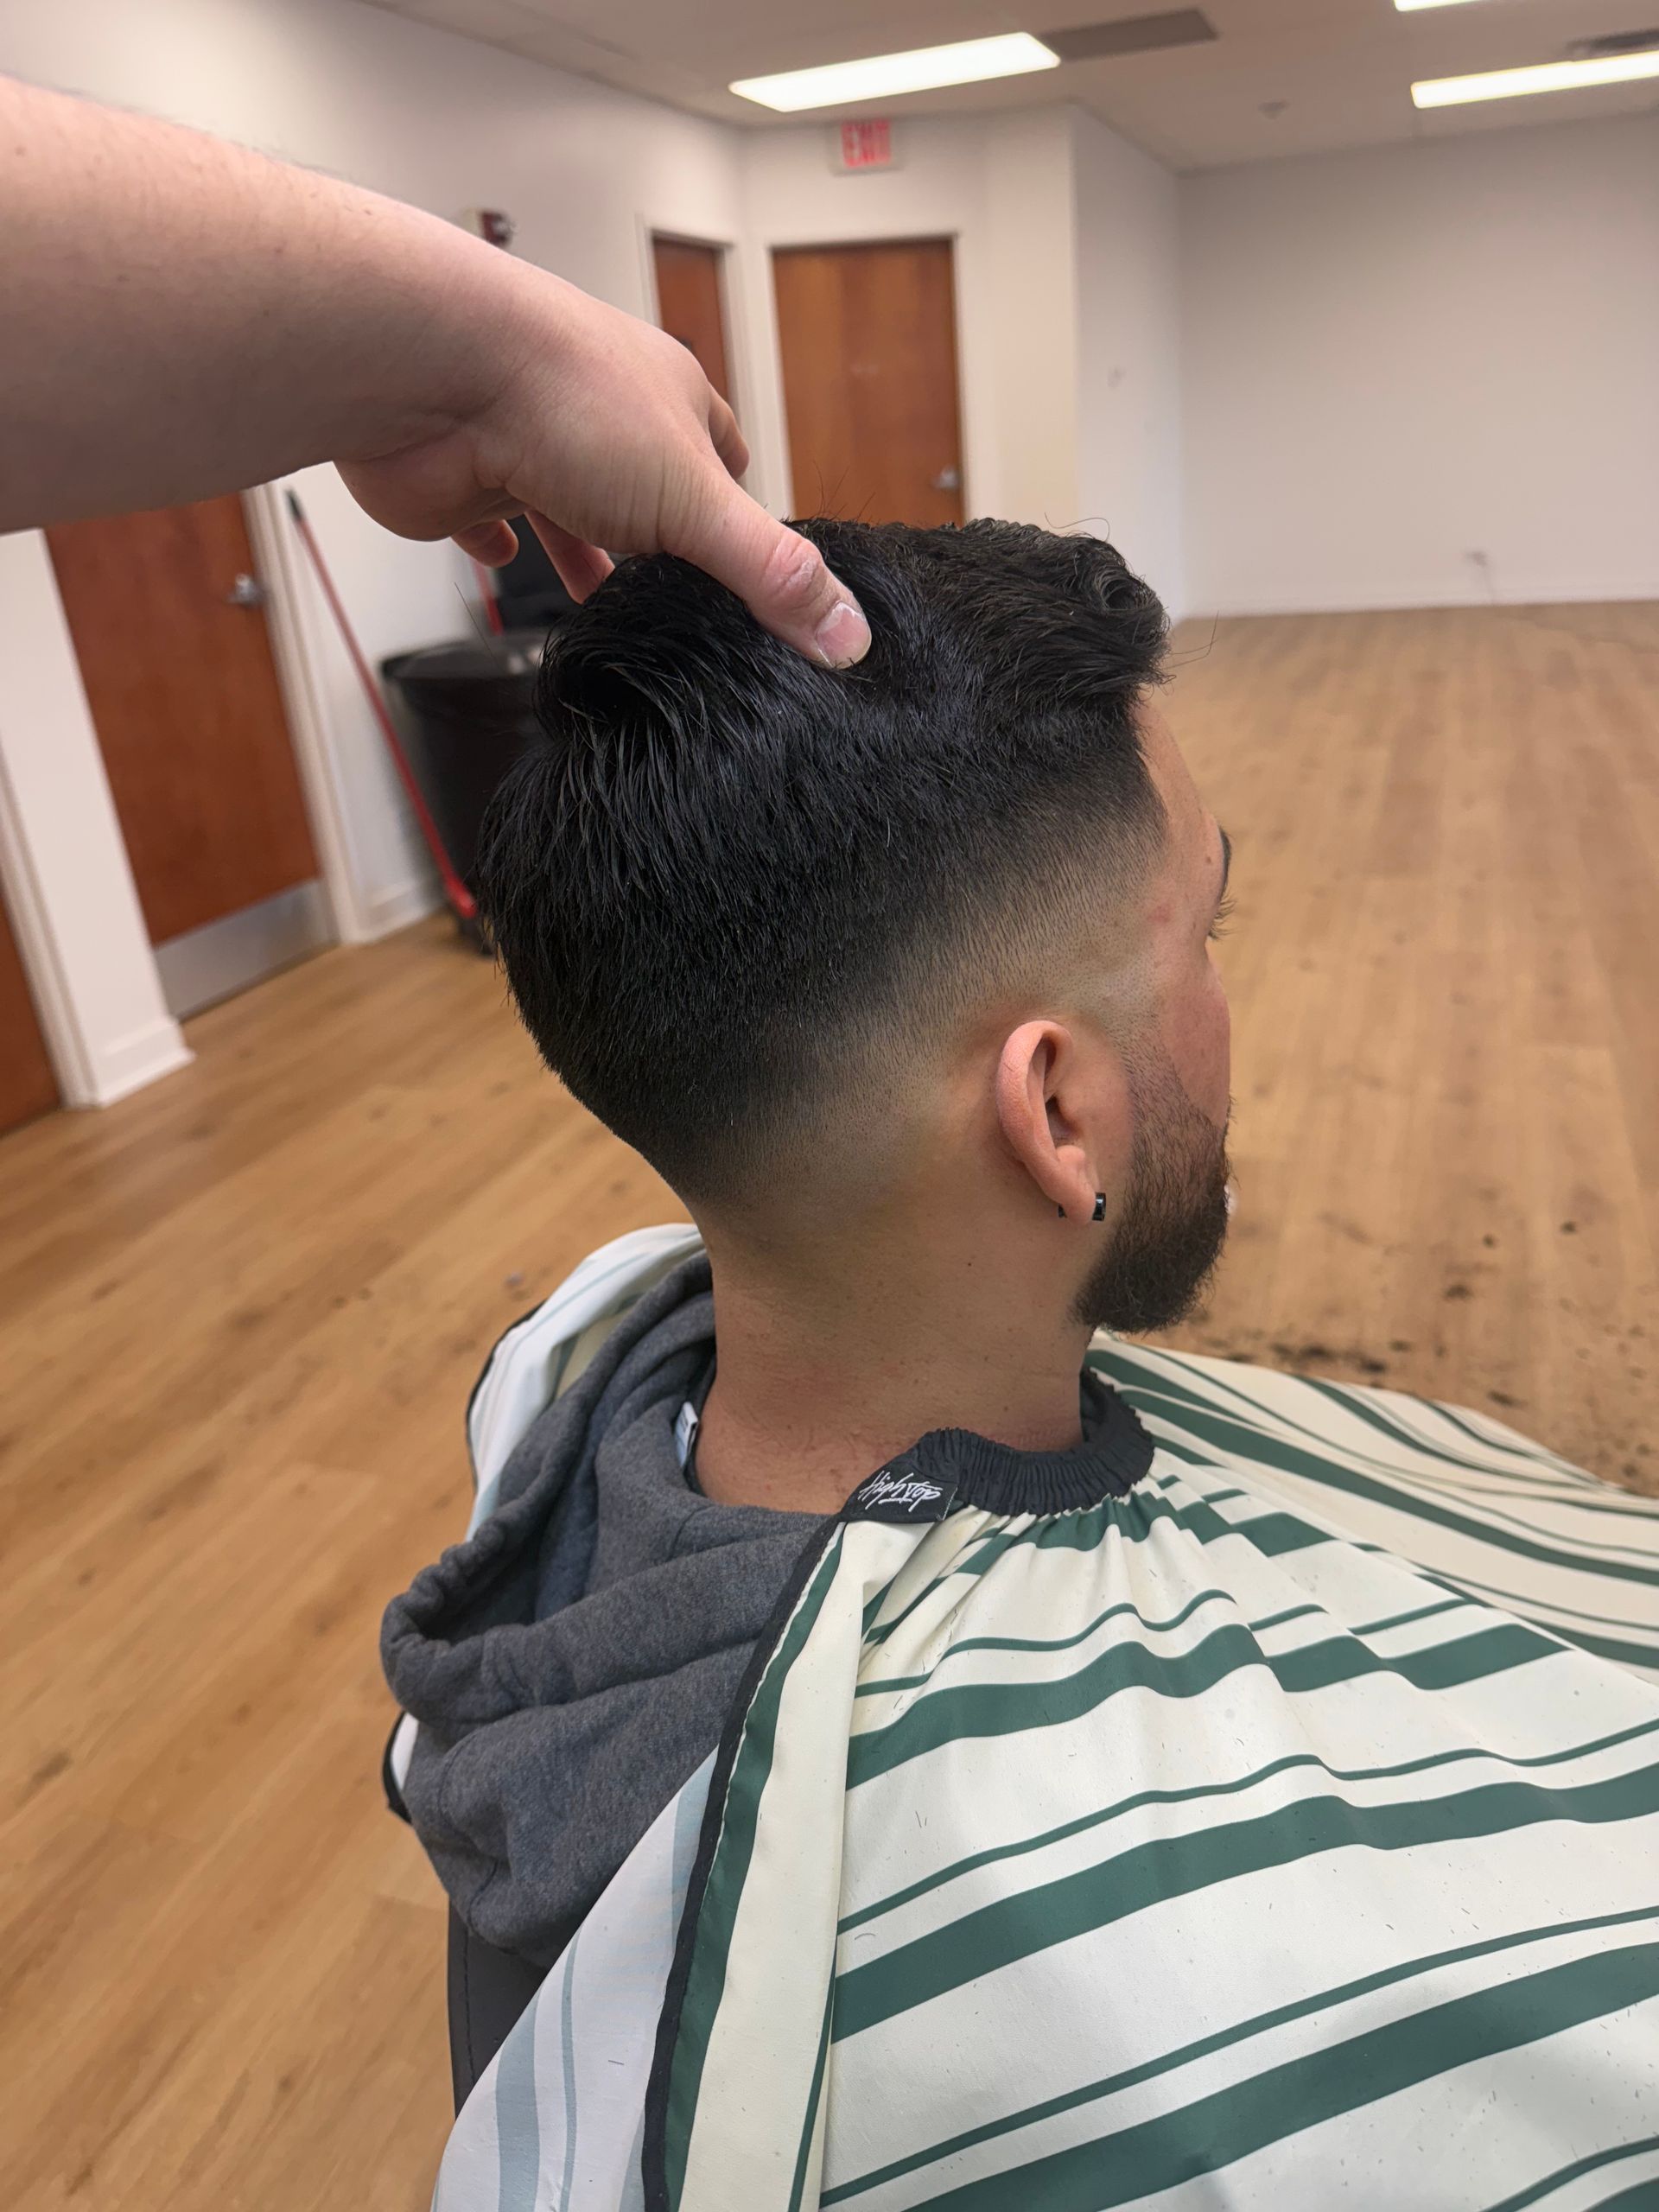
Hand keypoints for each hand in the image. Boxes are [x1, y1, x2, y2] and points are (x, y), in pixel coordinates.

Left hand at [338, 268, 870, 666]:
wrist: (429, 371)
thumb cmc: (563, 397)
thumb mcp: (696, 502)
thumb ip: (768, 574)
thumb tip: (848, 635)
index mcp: (668, 397)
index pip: (724, 453)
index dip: (739, 505)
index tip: (752, 562)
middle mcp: (602, 414)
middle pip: (648, 487)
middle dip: (664, 541)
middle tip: (686, 605)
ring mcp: (532, 445)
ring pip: (570, 510)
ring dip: (587, 557)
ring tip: (612, 617)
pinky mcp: (468, 479)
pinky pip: (486, 519)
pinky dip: (499, 547)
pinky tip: (510, 569)